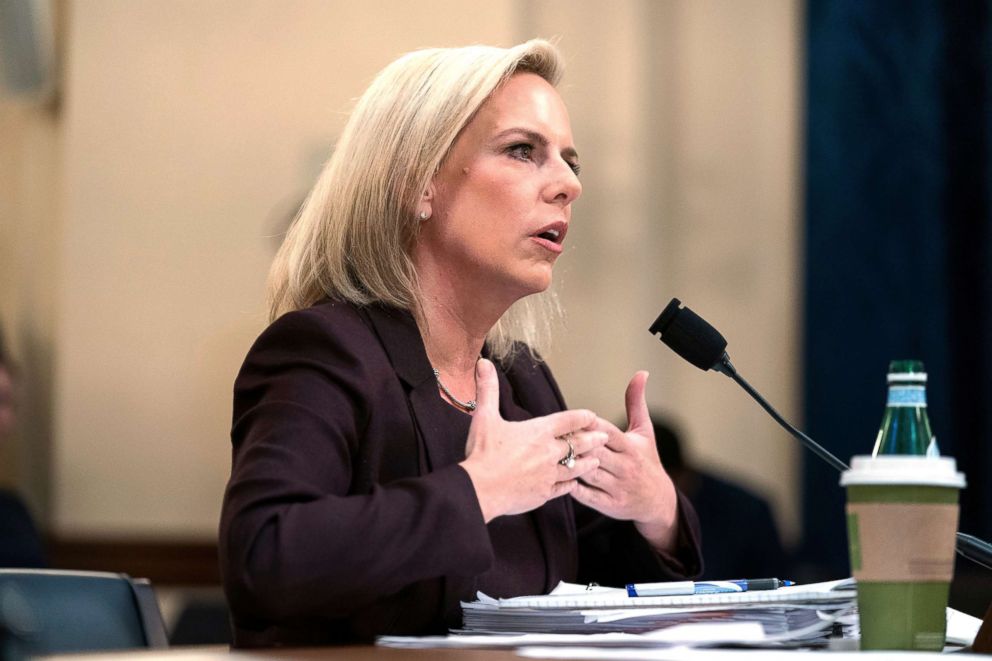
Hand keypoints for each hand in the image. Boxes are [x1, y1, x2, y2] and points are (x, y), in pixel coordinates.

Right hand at [460, 359, 606, 521]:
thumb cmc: (483, 453)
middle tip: (605, 437)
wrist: (481, 490)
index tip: (591, 416)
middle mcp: (549, 452)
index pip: (568, 420)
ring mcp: (549, 474)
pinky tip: (574, 483)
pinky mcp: (545, 493)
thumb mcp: (484, 417)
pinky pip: (564, 487)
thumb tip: (483, 363)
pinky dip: (571, 483)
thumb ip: (488, 389)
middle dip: (593, 439)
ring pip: (576, 467)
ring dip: (587, 462)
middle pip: (578, 443)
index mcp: (539, 431)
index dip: (582, 417)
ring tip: (596, 460)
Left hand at [570, 371, 679, 552]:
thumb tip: (641, 373)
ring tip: (550, 453)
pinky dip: (571, 487)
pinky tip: (556, 477)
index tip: (572, 417)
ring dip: (570, 462)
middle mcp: (625, 467)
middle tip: (552, 433)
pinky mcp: (610, 505)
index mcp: (630, 447)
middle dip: (575, 442)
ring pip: (589, 473)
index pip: (607, 432)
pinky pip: (586, 496)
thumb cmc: (647, 460)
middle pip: (595, 451)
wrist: (659, 501)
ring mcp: (617, 487)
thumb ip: (636, 402)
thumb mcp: (644, 432)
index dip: (589, 424)